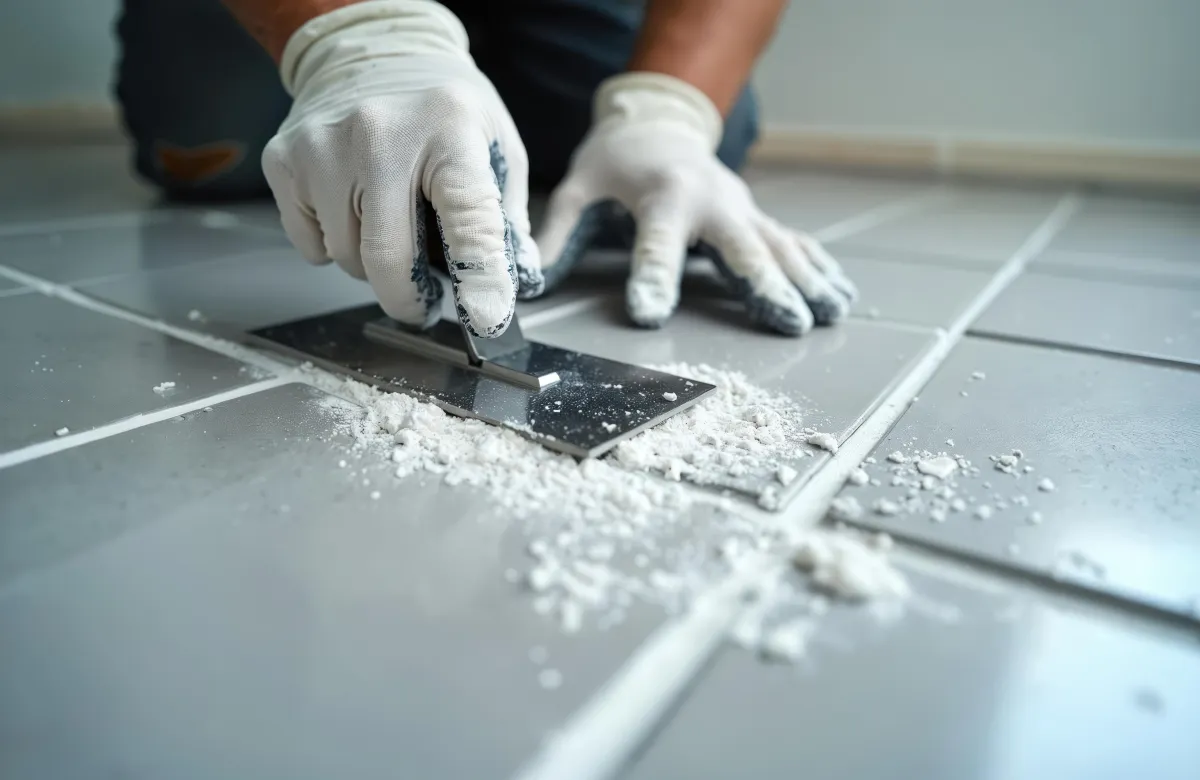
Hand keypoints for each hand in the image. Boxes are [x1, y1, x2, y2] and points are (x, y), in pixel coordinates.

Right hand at [262, 0, 542, 336]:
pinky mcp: (286, 159)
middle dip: (408, 300)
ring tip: (389, 226)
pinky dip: (335, 246)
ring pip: (346, 258)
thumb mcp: (497, 144)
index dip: (479, 274)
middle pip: (387, 257)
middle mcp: (380, 134)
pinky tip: (352, 209)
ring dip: (372, 265)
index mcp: (450, 130)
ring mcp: (324, 146)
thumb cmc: (444, 107)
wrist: (374, 47)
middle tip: (423, 305)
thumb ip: (506, 216)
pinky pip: (312, 244)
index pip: (468, 215)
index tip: (486, 315)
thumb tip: (513, 283)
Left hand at [534, 73, 855, 334]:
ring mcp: (740, 208)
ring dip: (806, 281)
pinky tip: (840, 295)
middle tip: (787, 321)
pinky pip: (792, 243)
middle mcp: (710, 201)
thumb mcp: (578, 189)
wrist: (658, 120)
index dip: (652, 278)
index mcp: (662, 196)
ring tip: (830, 314)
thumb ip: (556, 235)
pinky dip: (818, 268)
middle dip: (764, 285)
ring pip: (779, 247)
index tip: (649, 313)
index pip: (656, 243)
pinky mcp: (756, 216)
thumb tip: (528, 281)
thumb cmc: (615, 161)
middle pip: (740, 247)